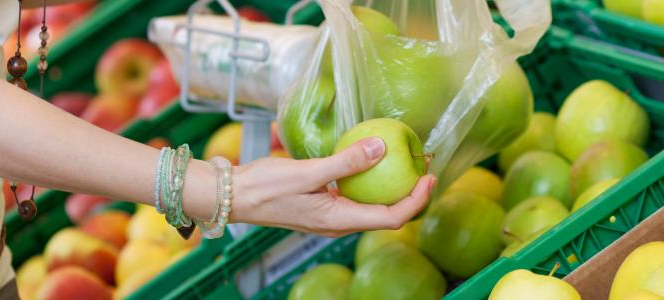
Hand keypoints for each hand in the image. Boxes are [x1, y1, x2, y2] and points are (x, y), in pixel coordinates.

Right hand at [229, 138, 434, 236]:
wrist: (234, 195)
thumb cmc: (266, 187)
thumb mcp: (307, 172)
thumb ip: (345, 162)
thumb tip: (381, 148)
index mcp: (340, 220)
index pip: (392, 218)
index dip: (416, 200)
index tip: (430, 177)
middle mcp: (339, 223)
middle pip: (387, 215)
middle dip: (411, 194)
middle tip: (424, 167)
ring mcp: (330, 216)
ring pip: (372, 206)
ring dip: (392, 188)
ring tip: (405, 163)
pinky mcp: (322, 206)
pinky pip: (355, 197)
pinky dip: (370, 182)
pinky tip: (370, 161)